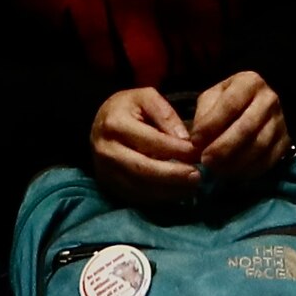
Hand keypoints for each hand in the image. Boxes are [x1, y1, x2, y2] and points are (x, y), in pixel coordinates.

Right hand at [89, 83, 202, 201]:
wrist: (99, 123)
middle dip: (173, 175)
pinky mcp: (109, 185)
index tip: (197, 153)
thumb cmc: (127, 108)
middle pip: (144, 170)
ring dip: (169, 191)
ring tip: (190, 187)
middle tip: (197, 176)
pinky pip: (136, 197)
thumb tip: (185, 141)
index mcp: (116, 124)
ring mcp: (106, 171)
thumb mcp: (145, 97)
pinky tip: (175, 192)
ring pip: (140, 188)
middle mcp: (107, 150)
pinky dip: (158, 198)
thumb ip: (166, 114)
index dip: (176, 149)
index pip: (151, 141)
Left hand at [186, 69, 290, 187]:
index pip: (230, 104)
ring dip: (235, 162)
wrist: (259, 105)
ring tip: (217, 170)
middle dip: (223, 148)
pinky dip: (249, 170)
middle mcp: (269, 100)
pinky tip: (233, 173)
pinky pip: (268, 160)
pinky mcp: (285, 142)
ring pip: (259, 146)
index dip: (211, 125)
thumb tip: (196, 143)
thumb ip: (203, 116)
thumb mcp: (213, 98)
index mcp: (249, 83)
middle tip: (206, 161)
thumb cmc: (230, 101)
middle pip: (247, 128)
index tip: (195, 141)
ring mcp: (280, 121)